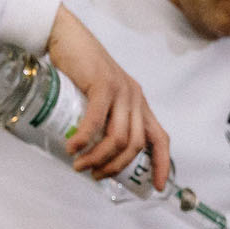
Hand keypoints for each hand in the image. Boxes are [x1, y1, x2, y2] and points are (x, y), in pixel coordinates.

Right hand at [46, 5, 171, 189]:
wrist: (67, 38)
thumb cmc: (80, 71)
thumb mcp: (100, 99)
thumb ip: (104, 120)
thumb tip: (94, 155)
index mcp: (138, 104)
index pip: (160, 138)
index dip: (162, 165)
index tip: (158, 187)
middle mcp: (135, 98)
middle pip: (135, 145)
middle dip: (115, 168)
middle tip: (95, 175)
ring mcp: (121, 91)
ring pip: (118, 138)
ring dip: (98, 158)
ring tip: (80, 165)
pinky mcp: (103, 84)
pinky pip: (97, 121)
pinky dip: (84, 139)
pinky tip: (73, 148)